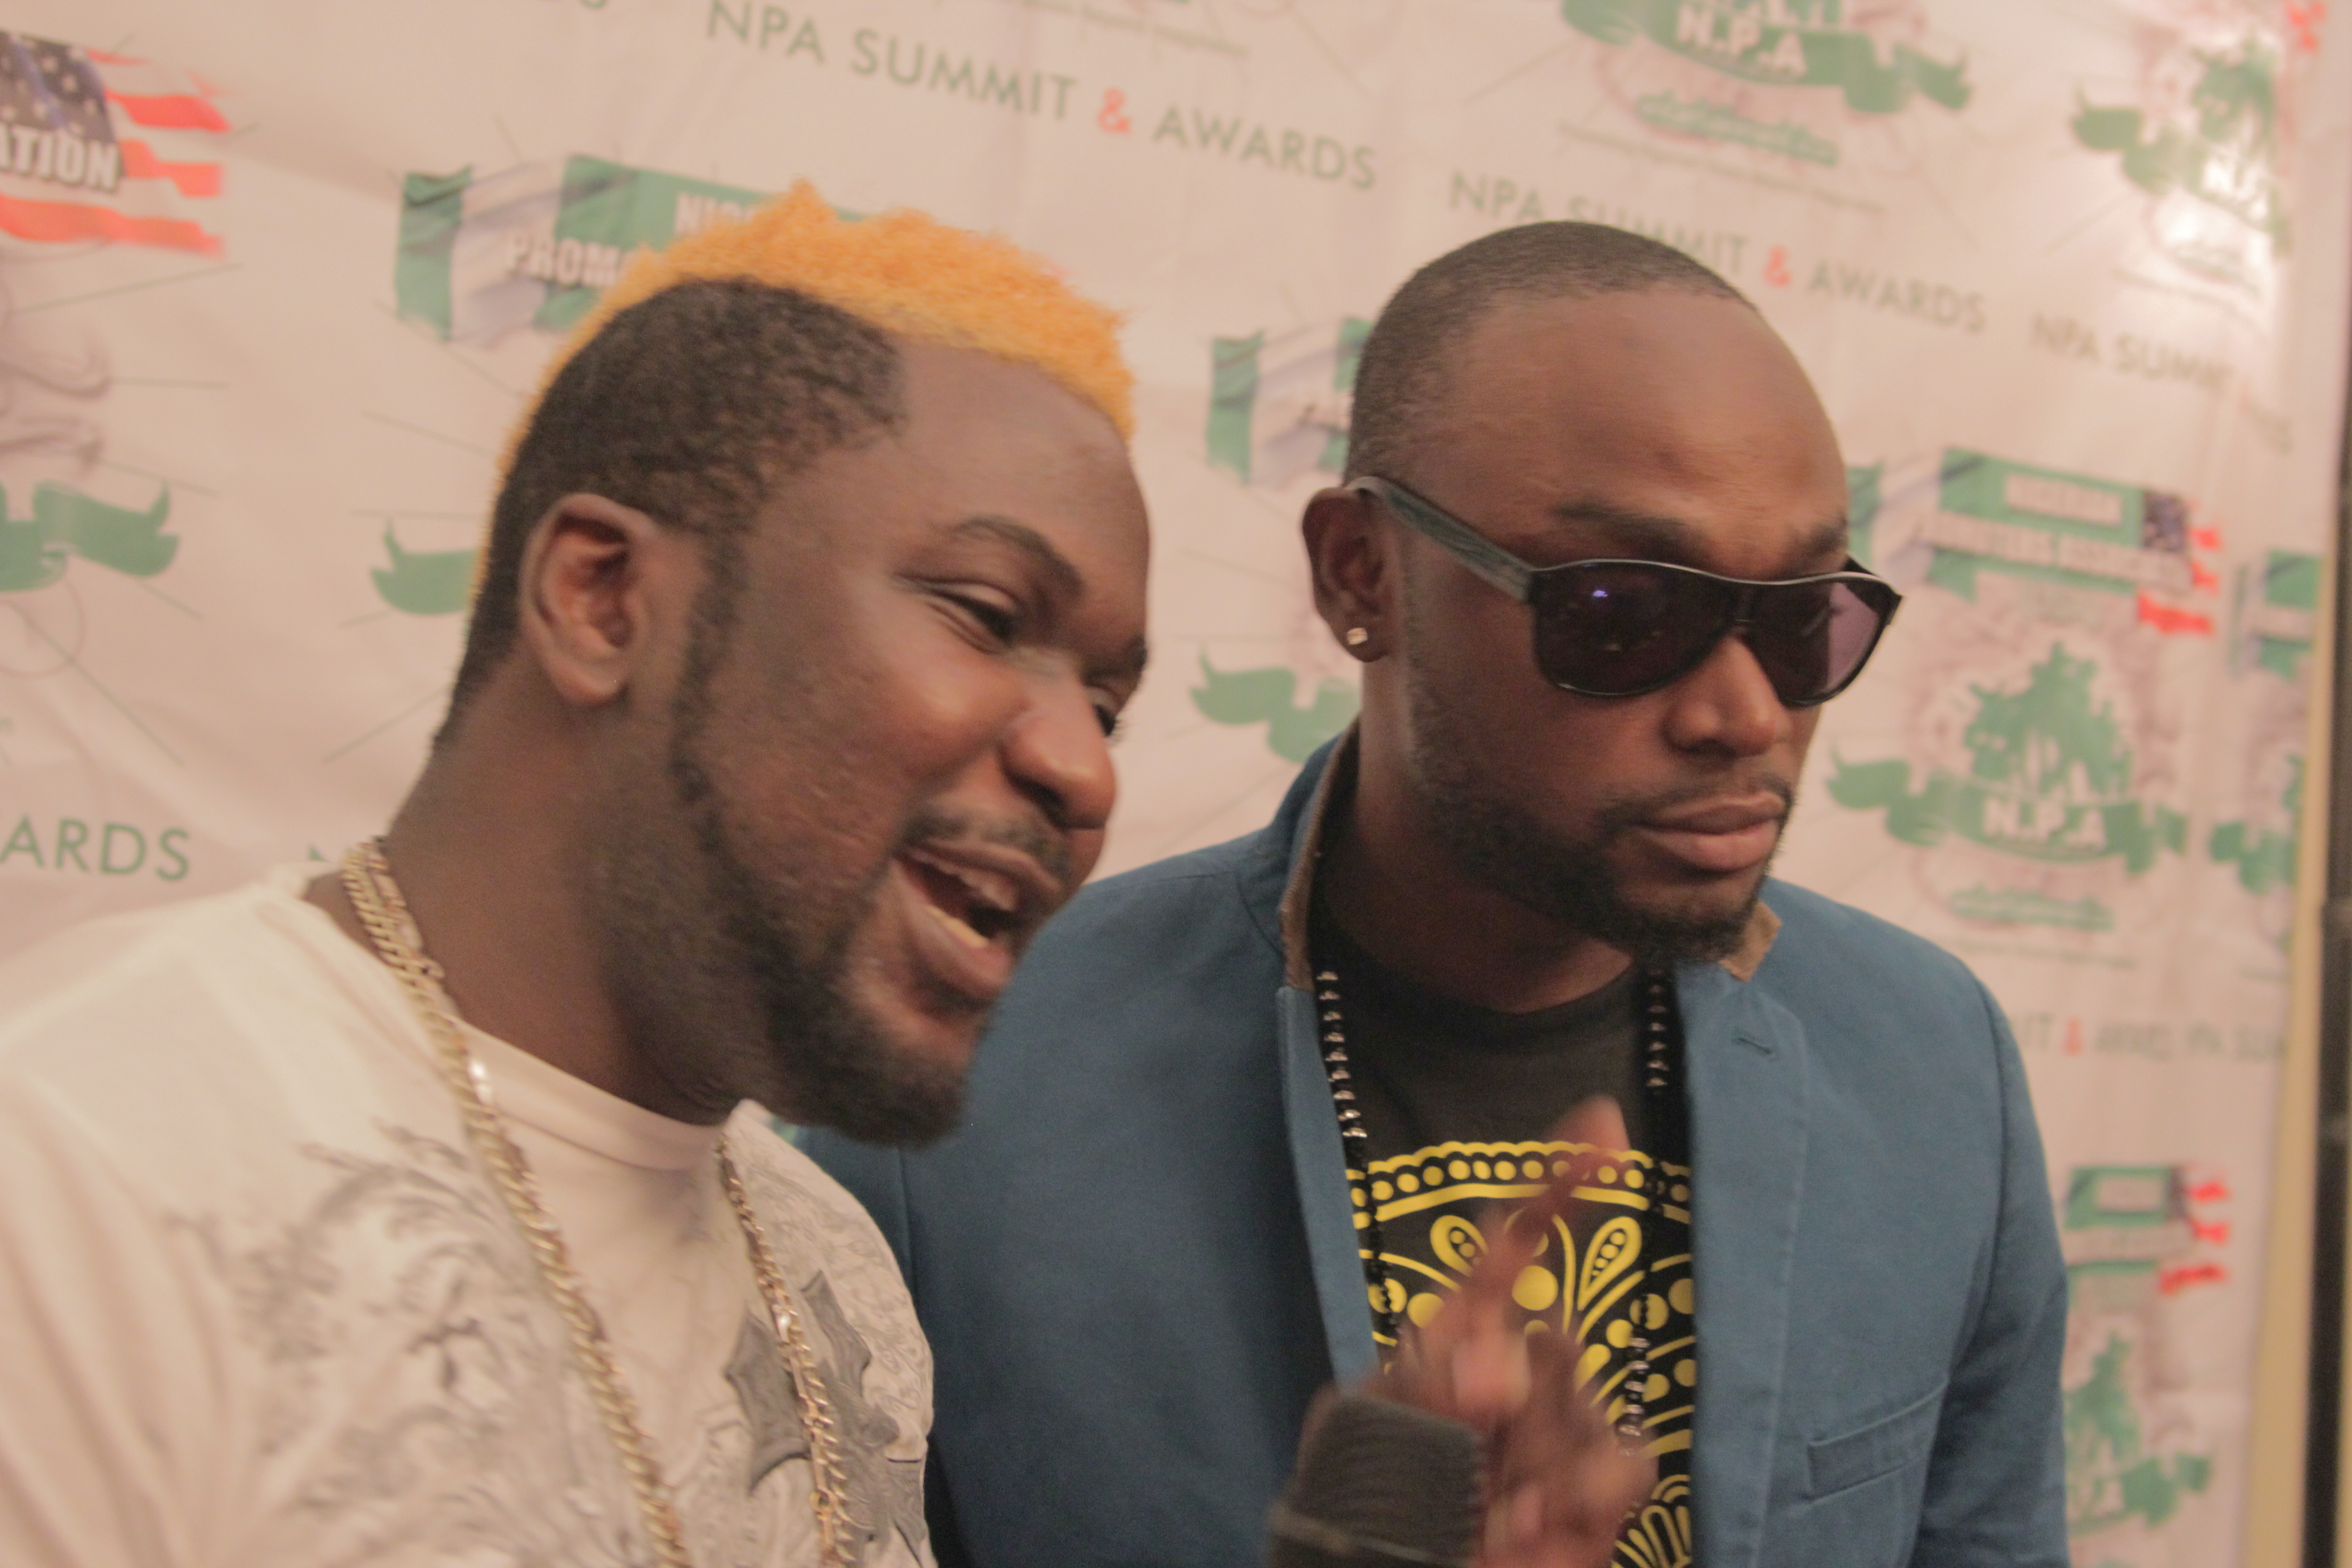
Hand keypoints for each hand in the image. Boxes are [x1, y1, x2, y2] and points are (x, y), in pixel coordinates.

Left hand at [1376, 1097, 1653, 1567]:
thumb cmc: (1369, 1501)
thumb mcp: (1370, 1428)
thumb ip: (1421, 1384)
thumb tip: (1494, 1373)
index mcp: (1461, 1339)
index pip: (1512, 1248)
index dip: (1555, 1185)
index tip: (1601, 1129)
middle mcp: (1520, 1377)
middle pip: (1553, 1337)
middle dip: (1508, 1389)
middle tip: (1463, 1435)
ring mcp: (1562, 1437)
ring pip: (1586, 1401)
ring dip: (1535, 1457)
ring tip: (1490, 1506)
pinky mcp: (1597, 1496)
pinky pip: (1627, 1463)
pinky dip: (1585, 1492)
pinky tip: (1530, 1523)